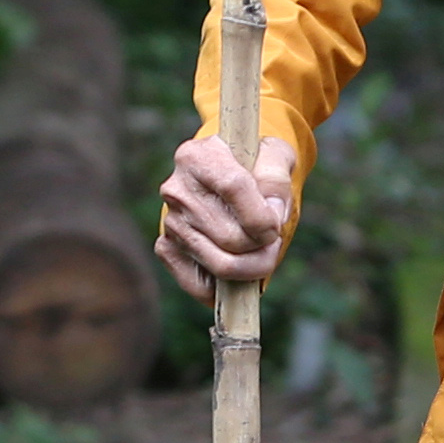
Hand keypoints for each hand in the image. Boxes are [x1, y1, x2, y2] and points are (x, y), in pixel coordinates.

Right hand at [154, 130, 296, 293]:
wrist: (229, 177)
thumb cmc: (255, 166)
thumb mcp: (274, 156)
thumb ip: (276, 178)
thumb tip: (272, 213)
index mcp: (198, 157)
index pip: (233, 187)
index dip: (262, 216)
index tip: (276, 226)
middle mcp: (177, 189)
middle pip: (231, 237)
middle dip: (263, 247)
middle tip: (272, 238)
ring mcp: (170, 222)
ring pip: (220, 264)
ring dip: (251, 267)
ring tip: (260, 250)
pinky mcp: (166, 248)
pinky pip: (199, 284)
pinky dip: (226, 286)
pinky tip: (239, 265)